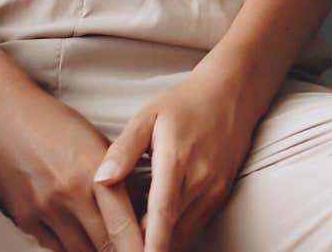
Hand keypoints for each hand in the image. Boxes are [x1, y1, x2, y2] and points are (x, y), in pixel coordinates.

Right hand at [0, 76, 142, 251]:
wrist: (10, 116)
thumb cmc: (59, 125)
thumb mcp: (98, 143)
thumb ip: (118, 177)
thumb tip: (141, 211)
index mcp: (94, 171)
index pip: (122, 225)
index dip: (140, 248)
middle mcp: (69, 194)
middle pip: (103, 245)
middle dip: (120, 251)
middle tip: (134, 249)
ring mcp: (45, 210)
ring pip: (79, 251)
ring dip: (95, 251)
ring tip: (108, 243)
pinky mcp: (26, 219)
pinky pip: (54, 247)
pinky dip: (70, 246)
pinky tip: (80, 236)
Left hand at [94, 57, 259, 251]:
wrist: (231, 94)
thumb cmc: (185, 103)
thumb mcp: (149, 115)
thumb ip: (123, 149)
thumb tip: (100, 180)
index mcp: (176, 161)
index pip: (162, 215)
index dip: (149, 246)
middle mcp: (199, 181)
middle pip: (170, 232)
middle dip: (145, 247)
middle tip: (120, 248)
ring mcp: (213, 191)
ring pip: (183, 234)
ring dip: (161, 242)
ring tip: (135, 241)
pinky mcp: (220, 196)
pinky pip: (195, 226)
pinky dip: (175, 234)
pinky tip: (158, 230)